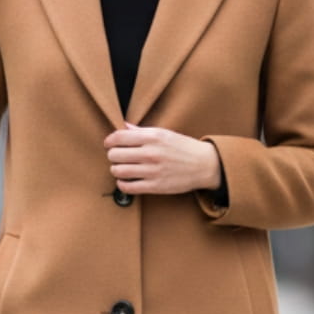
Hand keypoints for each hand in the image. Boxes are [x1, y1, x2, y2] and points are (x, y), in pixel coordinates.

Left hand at [104, 124, 221, 194]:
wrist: (204, 165)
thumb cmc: (183, 148)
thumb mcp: (164, 133)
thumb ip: (142, 131)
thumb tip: (124, 126)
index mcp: (153, 137)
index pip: (119, 137)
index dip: (109, 141)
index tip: (109, 144)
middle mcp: (151, 153)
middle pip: (115, 155)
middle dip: (112, 156)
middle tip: (117, 157)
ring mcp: (153, 170)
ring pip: (119, 171)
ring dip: (116, 170)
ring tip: (120, 169)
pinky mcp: (155, 186)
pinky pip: (128, 187)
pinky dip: (122, 184)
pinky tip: (125, 181)